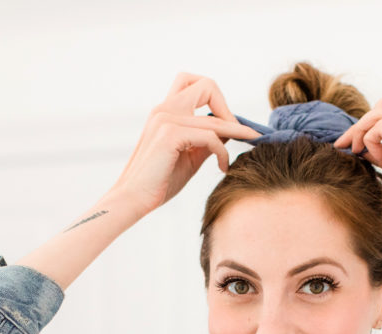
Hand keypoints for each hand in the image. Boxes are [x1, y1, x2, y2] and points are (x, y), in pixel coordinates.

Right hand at [109, 73, 259, 216]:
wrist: (133, 199)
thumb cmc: (160, 182)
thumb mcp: (190, 156)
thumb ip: (207, 141)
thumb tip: (231, 132)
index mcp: (165, 111)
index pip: (196, 86)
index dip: (219, 104)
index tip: (231, 128)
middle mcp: (164, 108)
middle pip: (206, 85)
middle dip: (228, 107)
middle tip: (241, 131)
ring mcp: (166, 119)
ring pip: (215, 118)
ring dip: (237, 132)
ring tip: (248, 146)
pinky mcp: (170, 134)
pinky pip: (211, 137)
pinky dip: (222, 152)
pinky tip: (223, 167)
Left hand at [332, 88, 381, 224]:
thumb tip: (362, 148)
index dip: (380, 110)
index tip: (367, 132)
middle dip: (362, 121)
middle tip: (348, 142)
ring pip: (380, 111)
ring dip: (361, 128)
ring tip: (356, 150)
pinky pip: (380, 129)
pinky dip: (369, 140)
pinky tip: (372, 156)